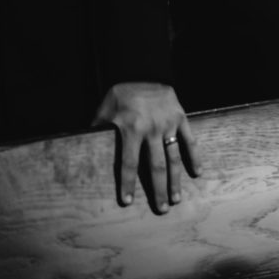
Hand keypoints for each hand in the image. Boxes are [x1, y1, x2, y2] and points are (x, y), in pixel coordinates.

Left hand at [94, 82, 201, 211]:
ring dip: (175, 180)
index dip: (128, 184)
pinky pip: (190, 141)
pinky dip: (194, 157)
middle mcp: (151, 130)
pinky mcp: (181, 118)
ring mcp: (169, 125)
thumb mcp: (104, 109)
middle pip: (156, 167)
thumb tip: (81, 147)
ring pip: (173, 158)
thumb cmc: (121, 92)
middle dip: (158, 189)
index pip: (129, 163)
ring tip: (176, 199)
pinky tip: (196, 173)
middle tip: (161, 209)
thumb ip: (98, 130)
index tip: (128, 202)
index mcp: (131, 130)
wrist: (143, 70)